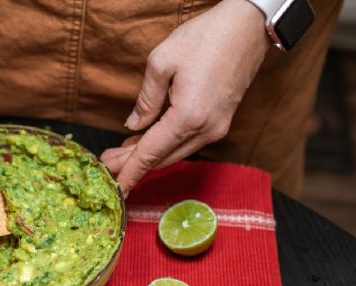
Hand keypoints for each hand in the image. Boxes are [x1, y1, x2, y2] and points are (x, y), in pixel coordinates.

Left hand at [101, 0, 269, 195]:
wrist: (248, 27)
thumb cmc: (206, 37)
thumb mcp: (161, 62)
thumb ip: (145, 100)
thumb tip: (134, 126)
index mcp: (188, 117)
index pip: (150, 153)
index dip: (129, 172)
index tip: (115, 189)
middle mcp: (206, 130)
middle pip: (162, 158)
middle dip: (133, 165)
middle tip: (107, 165)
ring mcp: (217, 128)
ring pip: (175, 152)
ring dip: (148, 155)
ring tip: (120, 154)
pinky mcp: (221, 121)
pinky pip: (187, 141)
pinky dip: (165, 144)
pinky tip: (146, 139)